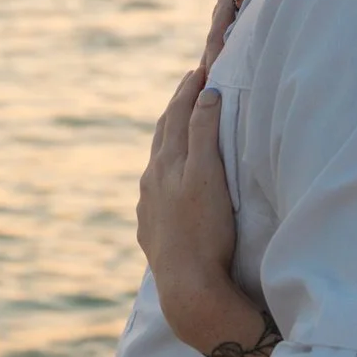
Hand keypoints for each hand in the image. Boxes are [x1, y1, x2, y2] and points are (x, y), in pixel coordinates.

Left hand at [136, 66, 238, 323]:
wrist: (187, 286)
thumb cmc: (204, 231)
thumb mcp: (209, 176)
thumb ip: (204, 133)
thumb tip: (205, 93)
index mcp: (166, 163)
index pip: (176, 115)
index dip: (188, 90)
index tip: (199, 70)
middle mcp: (151, 180)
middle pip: (162, 135)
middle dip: (176, 109)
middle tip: (189, 88)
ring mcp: (147, 206)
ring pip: (156, 164)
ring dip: (168, 141)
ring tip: (179, 129)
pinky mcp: (150, 229)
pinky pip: (155, 192)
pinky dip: (164, 174)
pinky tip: (169, 183)